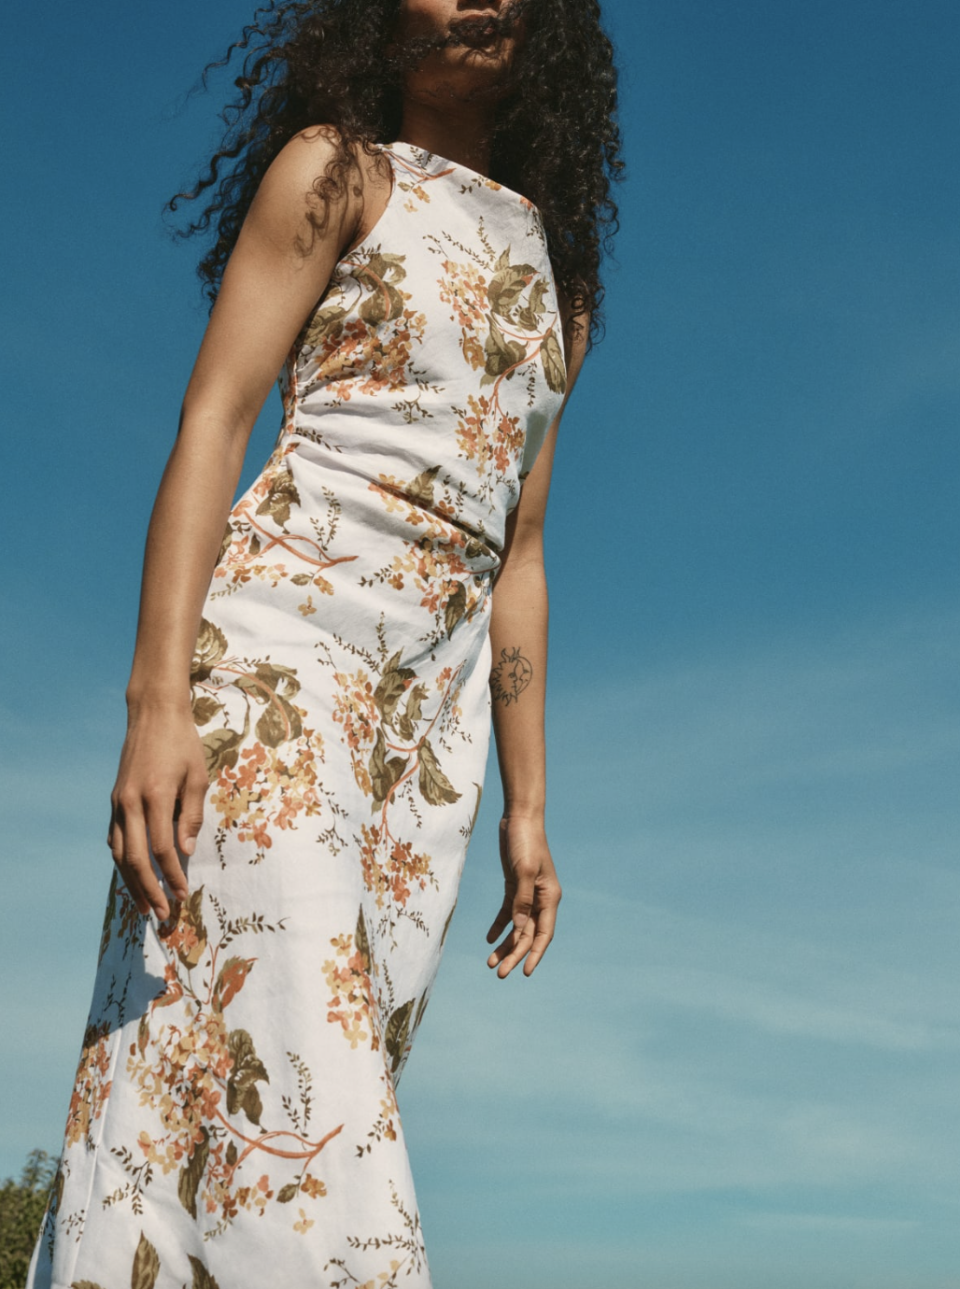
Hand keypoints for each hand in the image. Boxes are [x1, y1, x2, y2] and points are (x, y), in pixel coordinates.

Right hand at [107, 703, 208, 919]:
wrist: (153, 715)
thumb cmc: (183, 744)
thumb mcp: (197, 777)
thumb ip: (191, 816)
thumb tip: (185, 852)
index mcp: (156, 796)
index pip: (161, 848)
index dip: (172, 874)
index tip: (183, 893)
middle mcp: (131, 802)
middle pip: (134, 858)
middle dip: (149, 889)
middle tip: (162, 913)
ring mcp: (118, 802)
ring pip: (119, 852)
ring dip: (131, 882)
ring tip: (145, 905)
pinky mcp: (115, 800)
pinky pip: (115, 838)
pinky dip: (123, 861)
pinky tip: (133, 875)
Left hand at [486, 815, 561, 977]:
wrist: (519, 818)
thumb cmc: (525, 841)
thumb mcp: (523, 871)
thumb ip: (522, 900)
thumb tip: (518, 928)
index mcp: (549, 897)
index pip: (544, 934)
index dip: (535, 955)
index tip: (524, 973)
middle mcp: (541, 898)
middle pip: (528, 934)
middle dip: (515, 955)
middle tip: (499, 974)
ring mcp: (528, 893)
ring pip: (517, 927)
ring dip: (505, 944)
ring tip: (490, 963)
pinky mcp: (515, 886)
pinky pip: (508, 912)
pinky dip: (499, 926)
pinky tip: (488, 939)